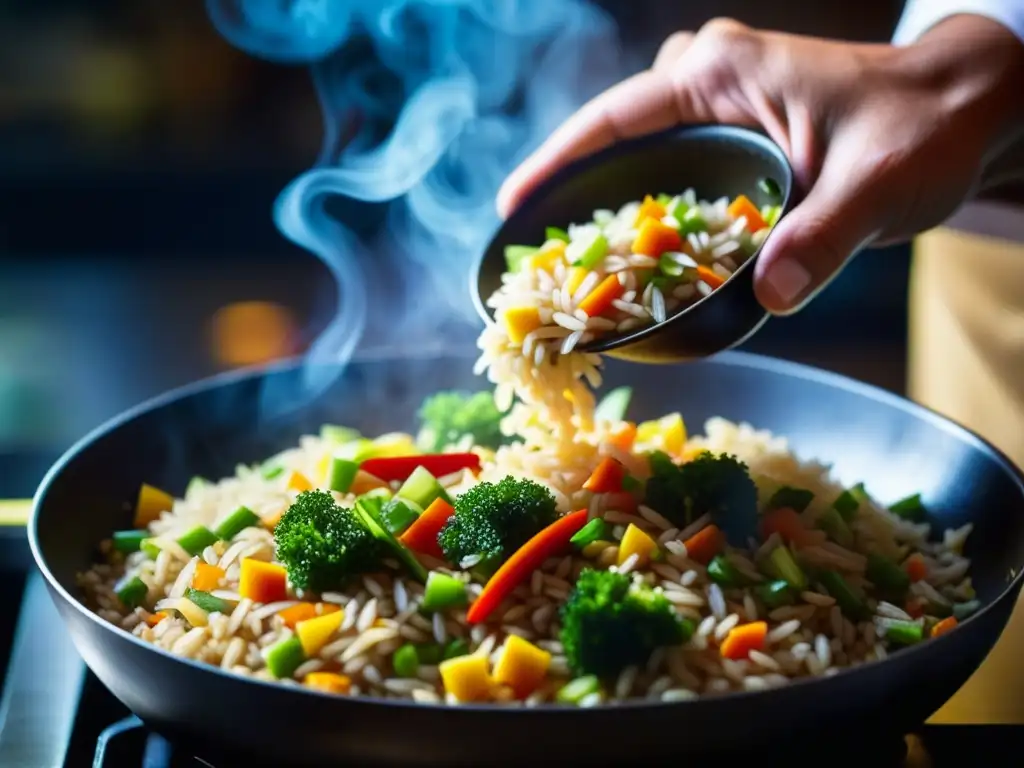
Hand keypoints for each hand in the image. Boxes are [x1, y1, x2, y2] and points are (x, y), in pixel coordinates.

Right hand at [498, 17, 1023, 314]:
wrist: (966, 109)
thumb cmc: (922, 126)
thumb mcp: (874, 184)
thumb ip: (821, 237)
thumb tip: (768, 298)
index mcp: (723, 73)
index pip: (616, 117)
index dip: (557, 162)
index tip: (513, 207)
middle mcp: (712, 83)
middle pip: (617, 138)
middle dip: (575, 189)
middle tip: (539, 250)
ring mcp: (723, 108)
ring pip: (643, 154)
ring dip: (612, 202)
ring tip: (576, 260)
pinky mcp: (738, 137)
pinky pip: (674, 169)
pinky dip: (653, 210)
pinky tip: (642, 257)